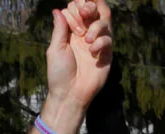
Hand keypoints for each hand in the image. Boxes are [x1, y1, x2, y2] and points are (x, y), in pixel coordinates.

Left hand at [45, 0, 111, 116]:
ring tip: (86, 39)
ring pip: (105, 18)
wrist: (70, 94)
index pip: (77, 7)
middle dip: (89, 5)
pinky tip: (92, 53)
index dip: (75, 9)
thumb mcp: (55, 49)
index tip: (70, 24)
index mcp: (71, 30)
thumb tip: (58, 10)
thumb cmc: (59, 73)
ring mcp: (97, 41)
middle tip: (84, 14)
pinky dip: (100, 42)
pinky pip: (108, 38)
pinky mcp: (107, 53)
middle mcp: (85, 32)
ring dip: (96, 24)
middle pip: (94, 7)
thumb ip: (59, 29)